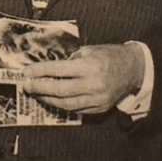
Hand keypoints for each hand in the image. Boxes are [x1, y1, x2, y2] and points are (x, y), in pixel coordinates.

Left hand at [22, 43, 144, 114]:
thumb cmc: (110, 56)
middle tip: (27, 86)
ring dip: (48, 99)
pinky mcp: (100, 108)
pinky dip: (62, 106)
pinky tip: (52, 100)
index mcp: (89, 66)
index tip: (27, 72)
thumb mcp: (90, 50)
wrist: (134, 69)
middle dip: (39, 88)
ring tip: (36, 94)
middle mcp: (93, 84)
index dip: (40, 71)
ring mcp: (97, 99)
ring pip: (66, 104)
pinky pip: (76, 110)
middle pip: (59, 90)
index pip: (58, 70)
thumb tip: (50, 68)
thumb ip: (71, 60)